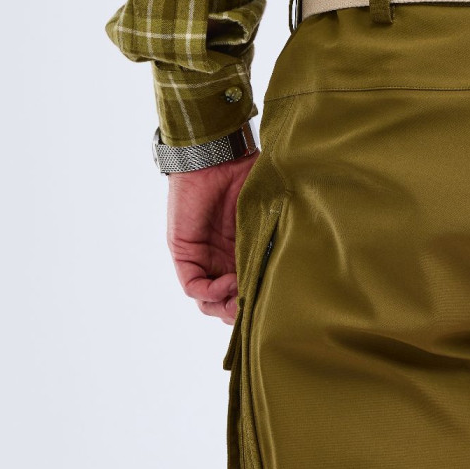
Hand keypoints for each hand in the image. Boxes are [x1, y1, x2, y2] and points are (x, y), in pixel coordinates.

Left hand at [167, 153, 258, 323]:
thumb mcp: (268, 221)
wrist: (220, 156)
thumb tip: (285, 283)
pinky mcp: (184, 252)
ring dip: (226, 306)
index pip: (244, 294)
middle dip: (241, 312)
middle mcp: (221, 260)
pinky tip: (229, 282)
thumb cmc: (248, 179)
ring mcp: (201, 257)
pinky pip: (194, 287)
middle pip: (225, 304)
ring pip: (208, 301)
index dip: (257, 304)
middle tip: (256, 306)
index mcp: (241, 254)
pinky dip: (212, 292)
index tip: (274, 301)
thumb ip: (272, 249)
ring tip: (242, 295)